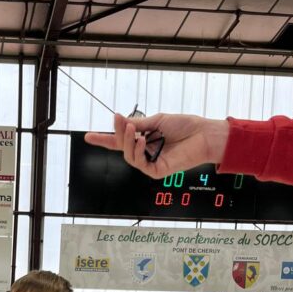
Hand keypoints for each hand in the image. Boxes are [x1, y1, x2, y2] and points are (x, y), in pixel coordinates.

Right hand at [85, 113, 229, 179]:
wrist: (204, 134)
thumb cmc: (186, 126)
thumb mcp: (158, 120)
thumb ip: (139, 124)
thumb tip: (121, 122)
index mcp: (144, 139)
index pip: (120, 141)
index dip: (104, 139)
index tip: (88, 136)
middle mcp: (145, 152)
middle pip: (122, 147)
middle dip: (117, 134)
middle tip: (118, 121)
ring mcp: (150, 163)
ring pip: (129, 156)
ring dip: (127, 142)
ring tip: (132, 129)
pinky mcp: (157, 171)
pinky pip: (141, 164)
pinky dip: (137, 152)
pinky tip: (141, 141)